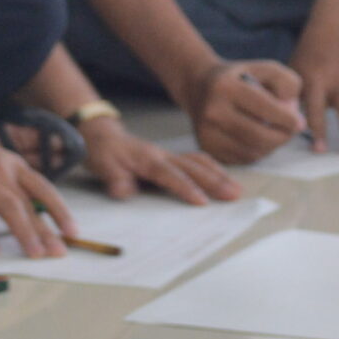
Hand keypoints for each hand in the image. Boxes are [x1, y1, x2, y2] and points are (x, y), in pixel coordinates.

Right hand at [0, 123, 72, 257]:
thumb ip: (11, 183)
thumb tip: (30, 213)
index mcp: (13, 164)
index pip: (44, 189)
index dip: (60, 211)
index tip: (73, 232)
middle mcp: (1, 172)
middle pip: (30, 203)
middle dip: (47, 230)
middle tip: (60, 253)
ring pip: (10, 208)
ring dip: (25, 232)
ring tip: (35, 255)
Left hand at [78, 116, 242, 204]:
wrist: (102, 136)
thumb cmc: (104, 154)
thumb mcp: (103, 167)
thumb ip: (115, 180)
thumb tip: (125, 192)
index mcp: (147, 159)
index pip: (170, 175)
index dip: (186, 188)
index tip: (201, 202)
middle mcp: (162, 155)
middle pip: (193, 167)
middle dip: (215, 181)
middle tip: (234, 195)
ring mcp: (169, 155)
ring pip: (199, 162)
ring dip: (219, 175)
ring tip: (236, 189)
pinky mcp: (171, 158)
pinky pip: (196, 160)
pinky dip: (212, 168)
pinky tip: (223, 178)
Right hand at [179, 58, 304, 164]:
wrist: (200, 87)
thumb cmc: (240, 78)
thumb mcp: (264, 69)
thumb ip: (286, 81)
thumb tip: (292, 108)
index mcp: (225, 87)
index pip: (263, 107)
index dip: (287, 118)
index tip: (300, 123)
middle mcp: (212, 111)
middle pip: (258, 136)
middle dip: (283, 136)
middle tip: (292, 131)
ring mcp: (207, 133)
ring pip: (253, 151)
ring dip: (272, 145)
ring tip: (276, 131)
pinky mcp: (208, 149)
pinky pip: (244, 158)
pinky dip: (258, 151)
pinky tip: (259, 138)